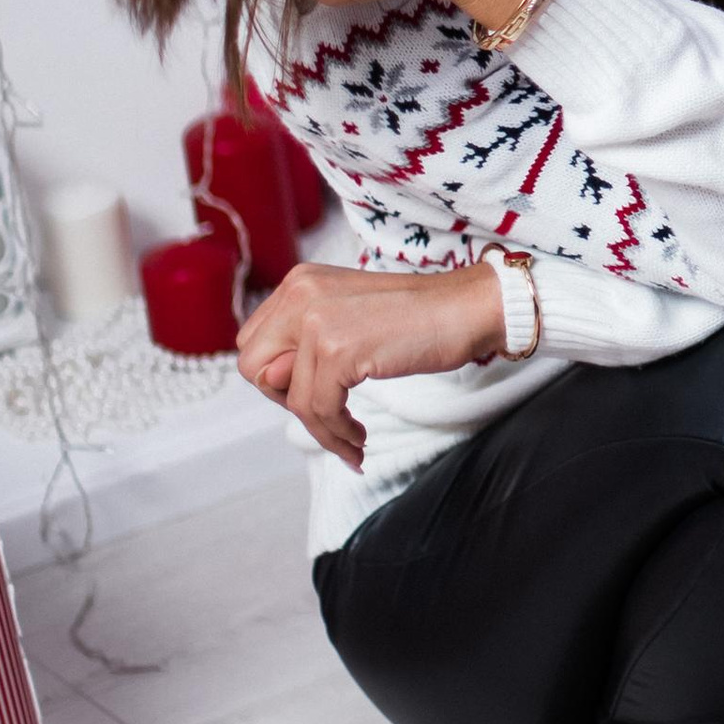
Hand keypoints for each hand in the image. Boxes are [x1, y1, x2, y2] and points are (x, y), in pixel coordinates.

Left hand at [237, 260, 507, 467]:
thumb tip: (269, 380)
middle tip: (329, 413)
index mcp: (300, 282)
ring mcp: (317, 320)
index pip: (253, 342)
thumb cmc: (419, 317)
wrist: (469, 308)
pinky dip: (337, 434)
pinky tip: (359, 439)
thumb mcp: (348, 320)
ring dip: (321, 430)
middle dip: (287, 401)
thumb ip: (304, 344)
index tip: (317, 391)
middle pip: (254, 368)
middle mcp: (300, 293)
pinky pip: (318, 410)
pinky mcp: (338, 349)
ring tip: (351, 440)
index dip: (278, 377)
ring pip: (290, 399)